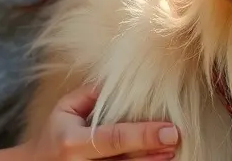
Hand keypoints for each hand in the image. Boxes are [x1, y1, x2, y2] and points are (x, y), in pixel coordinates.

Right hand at [22, 84, 180, 159]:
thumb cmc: (54, 134)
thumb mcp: (64, 109)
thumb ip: (90, 94)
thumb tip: (118, 79)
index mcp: (73, 143)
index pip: (114, 139)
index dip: (144, 135)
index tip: (170, 130)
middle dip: (154, 151)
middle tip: (177, 138)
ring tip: (171, 151)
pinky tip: (157, 160)